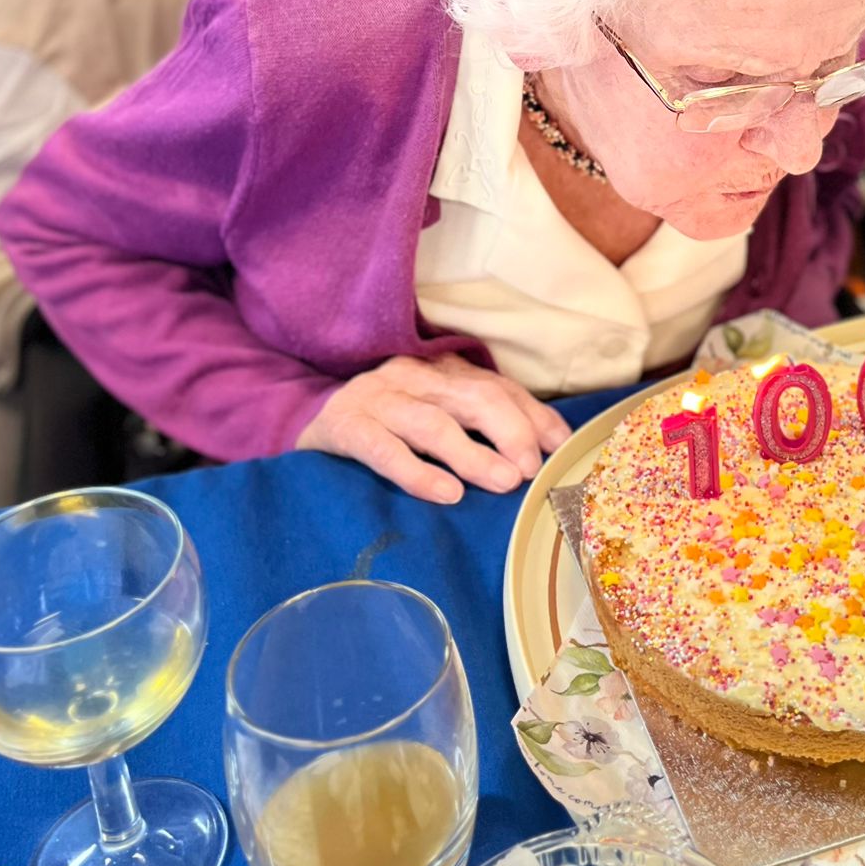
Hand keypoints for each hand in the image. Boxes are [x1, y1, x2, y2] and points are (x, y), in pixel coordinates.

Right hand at [296, 354, 570, 503]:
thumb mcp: (436, 415)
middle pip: (473, 398)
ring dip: (473, 455)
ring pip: (434, 423)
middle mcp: (414, 377)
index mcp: (441, 371)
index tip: (559, 448)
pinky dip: (419, 473)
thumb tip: (547, 448)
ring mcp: (378, 399)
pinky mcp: (346, 427)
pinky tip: (446, 494)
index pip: (498, 387)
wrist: (305, 419)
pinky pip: (386, 450)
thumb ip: (485, 425)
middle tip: (530, 468)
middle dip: (510, 431)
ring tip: (504, 482)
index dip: (534, 416)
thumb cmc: (385, 424)